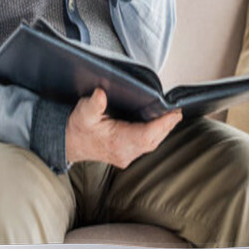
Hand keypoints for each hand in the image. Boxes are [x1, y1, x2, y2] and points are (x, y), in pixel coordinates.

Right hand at [65, 88, 181, 168]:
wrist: (70, 142)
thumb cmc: (77, 127)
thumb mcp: (83, 112)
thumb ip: (93, 104)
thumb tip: (101, 94)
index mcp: (116, 142)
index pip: (146, 135)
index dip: (162, 124)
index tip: (174, 113)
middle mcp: (125, 152)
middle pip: (153, 140)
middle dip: (167, 125)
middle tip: (178, 111)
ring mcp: (127, 155)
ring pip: (152, 143)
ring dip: (163, 129)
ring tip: (173, 115)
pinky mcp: (127, 153)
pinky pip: (147, 144)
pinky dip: (156, 133)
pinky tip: (161, 123)